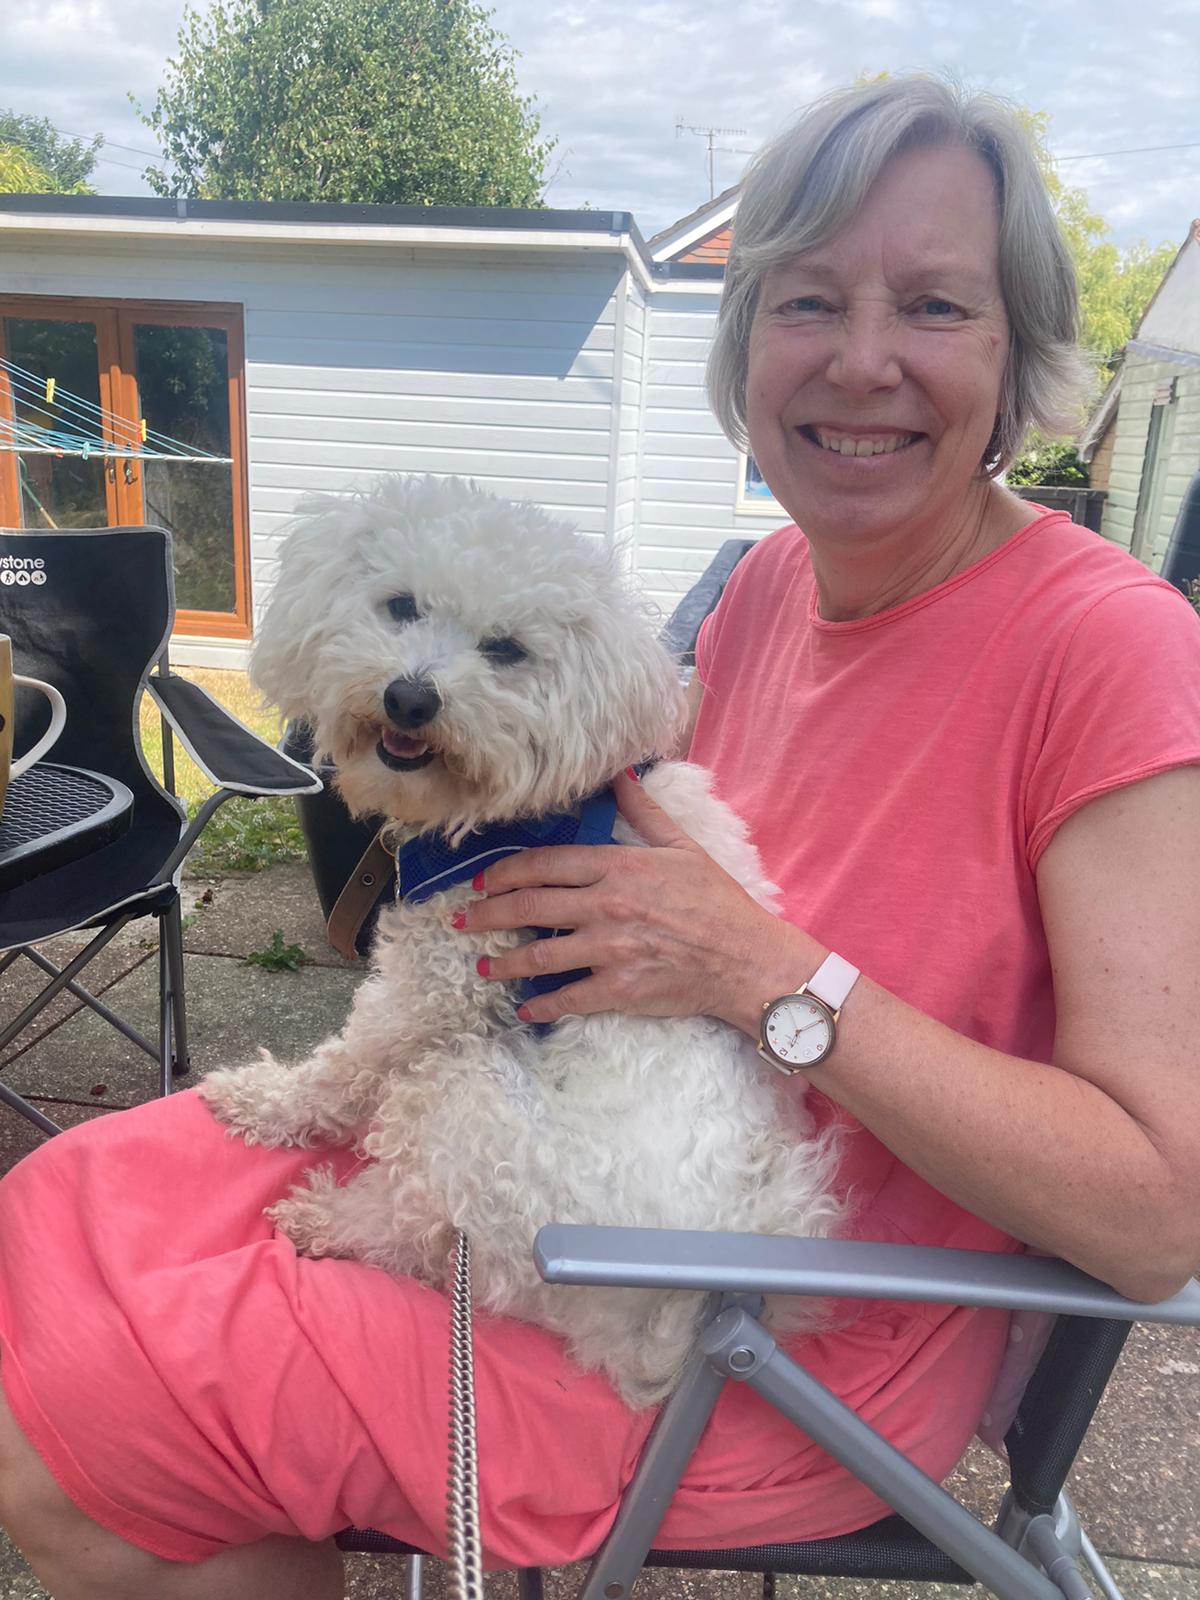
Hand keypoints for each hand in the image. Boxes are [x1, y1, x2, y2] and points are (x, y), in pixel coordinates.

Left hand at [456, 770, 816, 1031]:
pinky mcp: (619, 989)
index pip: (546, 864)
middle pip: (530, 907)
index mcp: (619, 866)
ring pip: (540, 956)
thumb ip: (645, 813)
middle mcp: (607, 905)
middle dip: (487, 914)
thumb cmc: (719, 902)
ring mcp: (611, 949)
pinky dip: (541, 1006)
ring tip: (481, 966)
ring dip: (504, 962)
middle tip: (461, 921)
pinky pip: (568, 998)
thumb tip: (620, 776)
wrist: (748, 959)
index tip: (483, 880)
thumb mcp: (684, 848)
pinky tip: (524, 1009)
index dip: (507, 872)